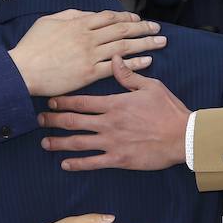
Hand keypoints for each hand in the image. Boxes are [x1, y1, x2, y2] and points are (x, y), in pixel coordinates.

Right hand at [9, 11, 166, 96]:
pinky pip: (117, 68)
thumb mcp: (49, 21)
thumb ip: (71, 15)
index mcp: (79, 23)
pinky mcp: (89, 74)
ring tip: (160, 42)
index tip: (139, 19)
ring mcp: (90, 55)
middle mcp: (88, 37)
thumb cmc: (32, 45)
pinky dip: (134, 64)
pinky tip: (147, 61)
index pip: (110, 17)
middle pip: (122, 30)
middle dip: (143, 28)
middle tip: (158, 29)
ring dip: (145, 44)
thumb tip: (89, 15)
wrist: (23, 69)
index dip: (127, 17)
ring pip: (124, 47)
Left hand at [39, 56, 188, 170]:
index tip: (50, 101)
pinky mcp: (119, 160)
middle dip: (53, 120)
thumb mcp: (150, 86)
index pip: (81, 102)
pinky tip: (65, 164)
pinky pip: (93, 163)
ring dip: (59, 143)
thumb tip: (115, 58)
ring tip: (45, 143)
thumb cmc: (169, 109)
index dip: (62, 101)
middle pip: (73, 121)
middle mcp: (108, 123)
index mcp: (114, 104)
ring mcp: (112, 143)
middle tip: (38, 120)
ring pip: (78, 143)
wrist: (183, 136)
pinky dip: (77, 164)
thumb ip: (128, 75)